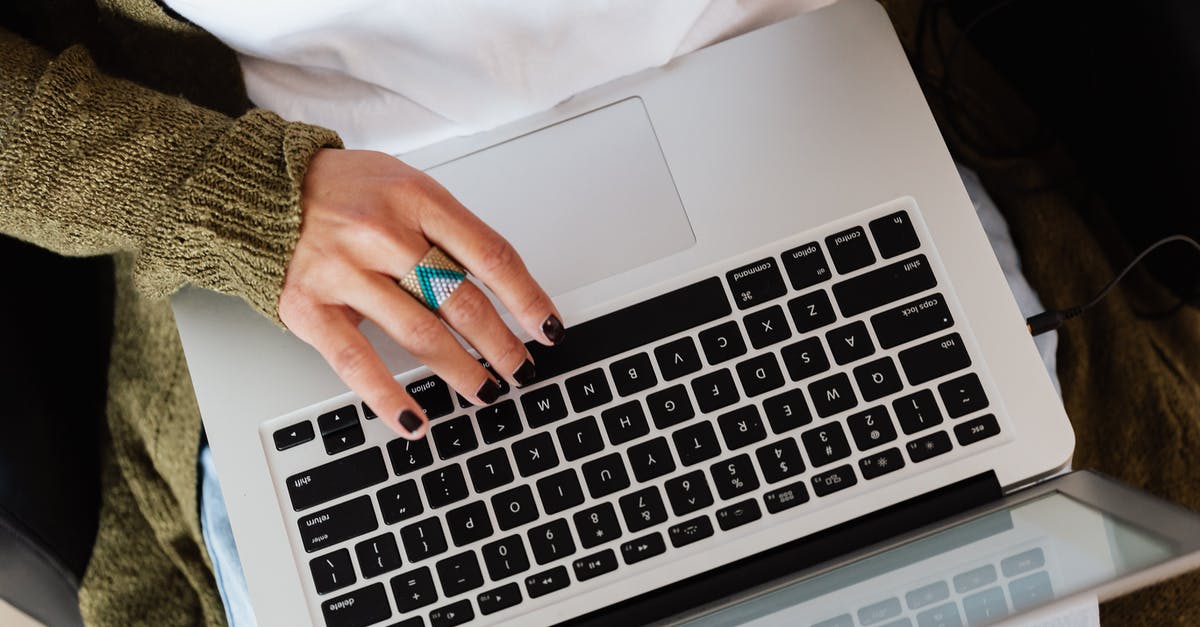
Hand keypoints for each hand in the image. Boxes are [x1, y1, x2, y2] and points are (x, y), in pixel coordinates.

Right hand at [279, 149, 563, 438]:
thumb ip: (447, 230)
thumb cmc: (343, 190)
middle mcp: (382, 233)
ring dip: (461, 370)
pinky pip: (357, 361)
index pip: (490, 256)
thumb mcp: (405, 186)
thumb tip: (500, 288)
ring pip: (419, 333)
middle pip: (461, 301)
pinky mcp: (308, 306)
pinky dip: (389, 397)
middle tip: (521, 368)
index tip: (548, 328)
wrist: (260, 189)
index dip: (527, 299)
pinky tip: (415, 421)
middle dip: (501, 344)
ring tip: (486, 390)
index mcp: (416, 198)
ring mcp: (344, 271)